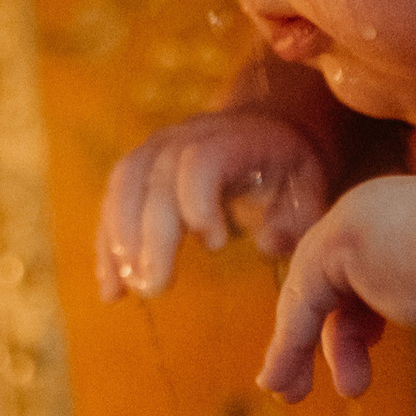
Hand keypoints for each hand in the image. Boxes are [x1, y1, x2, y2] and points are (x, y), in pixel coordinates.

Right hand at [98, 109, 333, 299]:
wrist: (265, 126)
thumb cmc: (287, 167)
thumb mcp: (307, 187)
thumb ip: (295, 218)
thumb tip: (269, 243)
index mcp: (232, 139)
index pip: (200, 160)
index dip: (198, 201)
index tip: (215, 245)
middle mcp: (185, 137)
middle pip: (153, 179)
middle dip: (149, 237)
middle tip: (154, 288)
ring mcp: (155, 149)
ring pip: (123, 186)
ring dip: (118, 240)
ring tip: (124, 289)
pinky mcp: (136, 168)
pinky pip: (111, 202)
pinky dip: (107, 245)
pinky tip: (111, 289)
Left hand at [260, 177, 415, 402]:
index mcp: (415, 223)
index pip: (371, 267)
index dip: (363, 309)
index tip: (369, 344)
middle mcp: (380, 214)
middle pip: (337, 278)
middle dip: (331, 332)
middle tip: (341, 382)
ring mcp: (357, 222)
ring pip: (313, 289)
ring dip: (296, 345)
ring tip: (287, 394)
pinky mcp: (340, 242)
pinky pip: (303, 300)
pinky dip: (287, 341)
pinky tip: (277, 380)